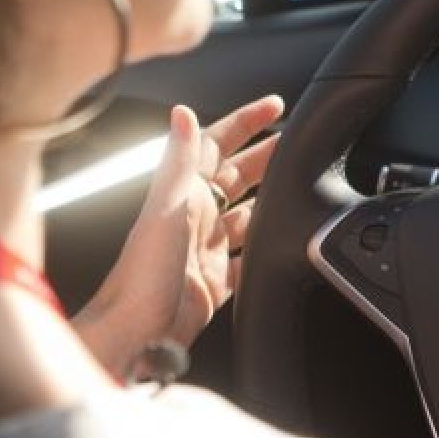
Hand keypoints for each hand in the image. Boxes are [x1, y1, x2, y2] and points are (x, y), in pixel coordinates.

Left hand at [73, 95, 282, 377]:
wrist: (138, 332)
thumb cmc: (142, 275)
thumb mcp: (164, 208)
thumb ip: (178, 161)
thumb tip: (182, 112)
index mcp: (183, 193)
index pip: (218, 143)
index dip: (245, 121)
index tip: (274, 105)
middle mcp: (195, 216)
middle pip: (239, 175)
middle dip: (268, 154)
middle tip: (301, 141)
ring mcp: (207, 247)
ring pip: (248, 211)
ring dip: (272, 196)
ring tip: (299, 182)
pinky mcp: (218, 279)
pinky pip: (250, 256)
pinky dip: (267, 246)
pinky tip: (282, 242)